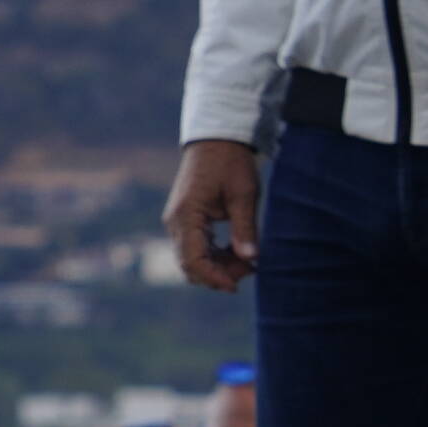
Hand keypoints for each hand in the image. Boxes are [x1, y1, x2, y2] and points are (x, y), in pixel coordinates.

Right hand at [166, 138, 259, 293]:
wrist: (216, 141)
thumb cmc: (231, 164)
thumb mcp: (244, 194)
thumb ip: (245, 228)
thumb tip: (251, 260)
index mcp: (187, 215)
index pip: (192, 260)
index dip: (214, 277)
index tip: (237, 285)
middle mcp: (176, 222)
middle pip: (189, 264)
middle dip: (218, 274)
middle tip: (250, 270)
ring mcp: (179, 222)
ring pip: (192, 259)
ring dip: (217, 267)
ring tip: (247, 261)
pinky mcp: (186, 221)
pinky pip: (196, 248)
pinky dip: (214, 256)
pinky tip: (237, 252)